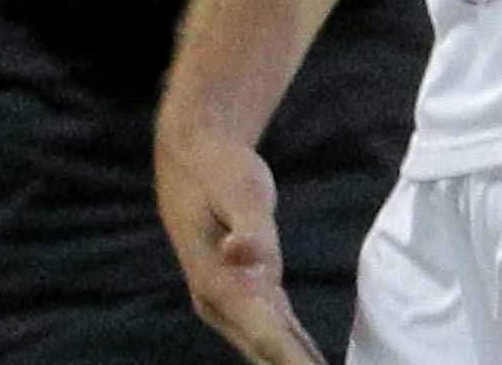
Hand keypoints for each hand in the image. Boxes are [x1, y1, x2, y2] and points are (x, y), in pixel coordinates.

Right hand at [156, 113, 323, 364]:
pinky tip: (310, 360)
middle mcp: (218, 303)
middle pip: (266, 351)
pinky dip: (291, 351)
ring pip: (267, 347)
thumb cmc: (218, 169)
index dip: (294, 363)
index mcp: (217, 283)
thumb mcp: (239, 189)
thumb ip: (251, 228)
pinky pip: (270, 332)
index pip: (266, 335)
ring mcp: (227, 303)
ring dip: (292, 363)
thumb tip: (244, 254)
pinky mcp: (241, 295)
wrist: (191, 156)